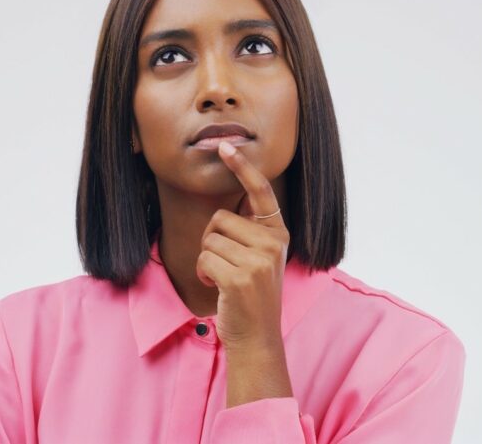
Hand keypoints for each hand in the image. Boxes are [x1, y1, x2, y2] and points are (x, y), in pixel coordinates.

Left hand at [196, 140, 290, 352]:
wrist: (257, 336)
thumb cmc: (251, 295)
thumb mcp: (260, 257)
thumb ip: (251, 231)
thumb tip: (230, 206)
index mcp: (278, 232)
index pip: (260, 191)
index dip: (242, 166)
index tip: (225, 145)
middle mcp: (273, 242)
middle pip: (220, 218)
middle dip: (211, 240)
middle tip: (223, 264)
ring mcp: (259, 260)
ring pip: (209, 239)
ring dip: (206, 260)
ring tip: (223, 278)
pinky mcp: (241, 276)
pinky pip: (204, 259)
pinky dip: (203, 274)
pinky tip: (218, 288)